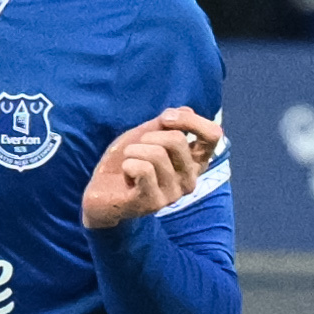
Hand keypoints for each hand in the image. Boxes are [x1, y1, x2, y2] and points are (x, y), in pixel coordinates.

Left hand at [83, 105, 222, 229]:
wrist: (99, 193)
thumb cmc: (125, 163)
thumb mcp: (145, 136)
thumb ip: (165, 124)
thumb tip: (187, 110)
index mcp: (194, 162)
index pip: (213, 135)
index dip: (190, 120)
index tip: (165, 119)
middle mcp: (190, 179)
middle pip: (177, 140)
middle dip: (148, 136)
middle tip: (135, 149)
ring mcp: (174, 193)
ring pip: (157, 154)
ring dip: (133, 151)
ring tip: (129, 163)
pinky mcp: (154, 202)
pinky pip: (143, 169)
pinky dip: (128, 165)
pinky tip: (127, 177)